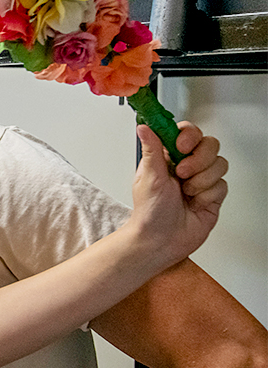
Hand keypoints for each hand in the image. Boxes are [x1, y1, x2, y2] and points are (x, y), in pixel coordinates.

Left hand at [129, 123, 226, 265]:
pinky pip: (222, 184)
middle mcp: (187, 165)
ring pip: (219, 163)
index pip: (186, 133)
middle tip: (182, 174)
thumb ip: (152, 150)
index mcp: (168, 158)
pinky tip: (196, 202)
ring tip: (186, 192)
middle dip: (198, 159)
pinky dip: (208, 194)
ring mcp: (202, 179)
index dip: (189, 135)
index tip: (181, 146)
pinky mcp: (213, 195)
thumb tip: (143, 127)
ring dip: (201, 180)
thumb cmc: (150, 212)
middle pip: (209, 144)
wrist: (161, 240)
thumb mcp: (148, 177)